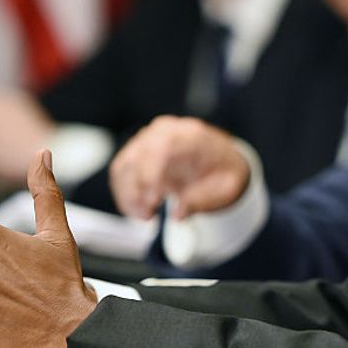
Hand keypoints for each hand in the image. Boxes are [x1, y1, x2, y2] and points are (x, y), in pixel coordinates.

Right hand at [109, 116, 250, 219]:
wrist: (220, 165)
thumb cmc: (224, 174)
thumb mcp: (227, 189)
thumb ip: (204, 199)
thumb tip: (178, 214)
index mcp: (191, 134)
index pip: (162, 145)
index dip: (151, 173)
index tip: (154, 200)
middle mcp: (166, 131)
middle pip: (138, 155)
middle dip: (137, 189)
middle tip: (149, 215)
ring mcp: (148, 139)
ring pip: (124, 164)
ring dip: (128, 195)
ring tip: (145, 216)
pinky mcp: (138, 152)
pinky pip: (120, 172)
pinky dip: (123, 194)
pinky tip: (137, 210)